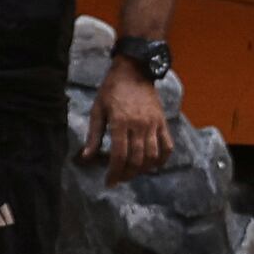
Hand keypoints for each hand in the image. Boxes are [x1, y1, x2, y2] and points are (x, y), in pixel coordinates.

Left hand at [91, 57, 169, 180]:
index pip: (119, 155)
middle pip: (136, 159)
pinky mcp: (163, 122)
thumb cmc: (111, 90)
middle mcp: (139, 125)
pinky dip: (162, 159)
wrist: (134, 71)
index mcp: (120, 122)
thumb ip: (93, 135)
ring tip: (133, 173)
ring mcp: (153, 124)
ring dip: (142, 170)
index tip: (109, 182)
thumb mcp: (97, 110)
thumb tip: (86, 157)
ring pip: (152, 156)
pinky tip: (154, 165)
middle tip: (119, 179)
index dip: (114, 173)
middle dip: (127, 174)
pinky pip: (168, 146)